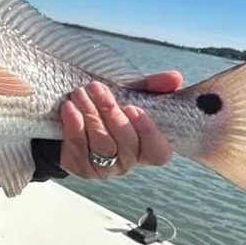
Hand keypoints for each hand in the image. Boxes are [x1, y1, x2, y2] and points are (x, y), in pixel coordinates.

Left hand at [58, 71, 181, 178]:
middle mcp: (128, 160)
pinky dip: (74, 126)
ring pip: (102, 145)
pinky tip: (69, 108)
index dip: (148, 133)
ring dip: (90, 115)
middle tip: (96, 87)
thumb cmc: (108, 106)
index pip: (158, 152)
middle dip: (110, 112)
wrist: (72, 116)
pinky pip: (79, 149)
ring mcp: (105, 168)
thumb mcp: (130, 93)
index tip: (132, 107)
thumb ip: (153, 86)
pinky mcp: (82, 167)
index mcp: (146, 145)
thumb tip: (176, 77)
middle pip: (126, 143)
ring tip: (79, 93)